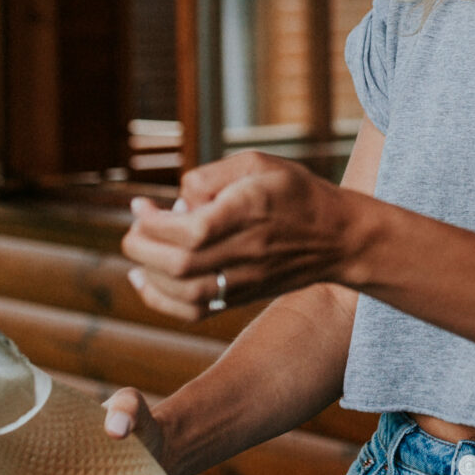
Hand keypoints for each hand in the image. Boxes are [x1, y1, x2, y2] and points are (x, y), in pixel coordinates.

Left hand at [122, 152, 365, 321]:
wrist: (338, 237)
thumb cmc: (295, 192)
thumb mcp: (258, 163)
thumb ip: (211, 175)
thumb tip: (177, 200)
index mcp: (248, 213)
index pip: (190, 230)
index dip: (154, 221)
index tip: (141, 205)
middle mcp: (245, 251)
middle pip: (180, 264)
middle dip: (142, 245)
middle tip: (135, 224)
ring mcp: (244, 280)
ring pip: (183, 291)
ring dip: (147, 270)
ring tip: (138, 245)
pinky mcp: (242, 297)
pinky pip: (194, 310)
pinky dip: (160, 300)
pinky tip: (143, 280)